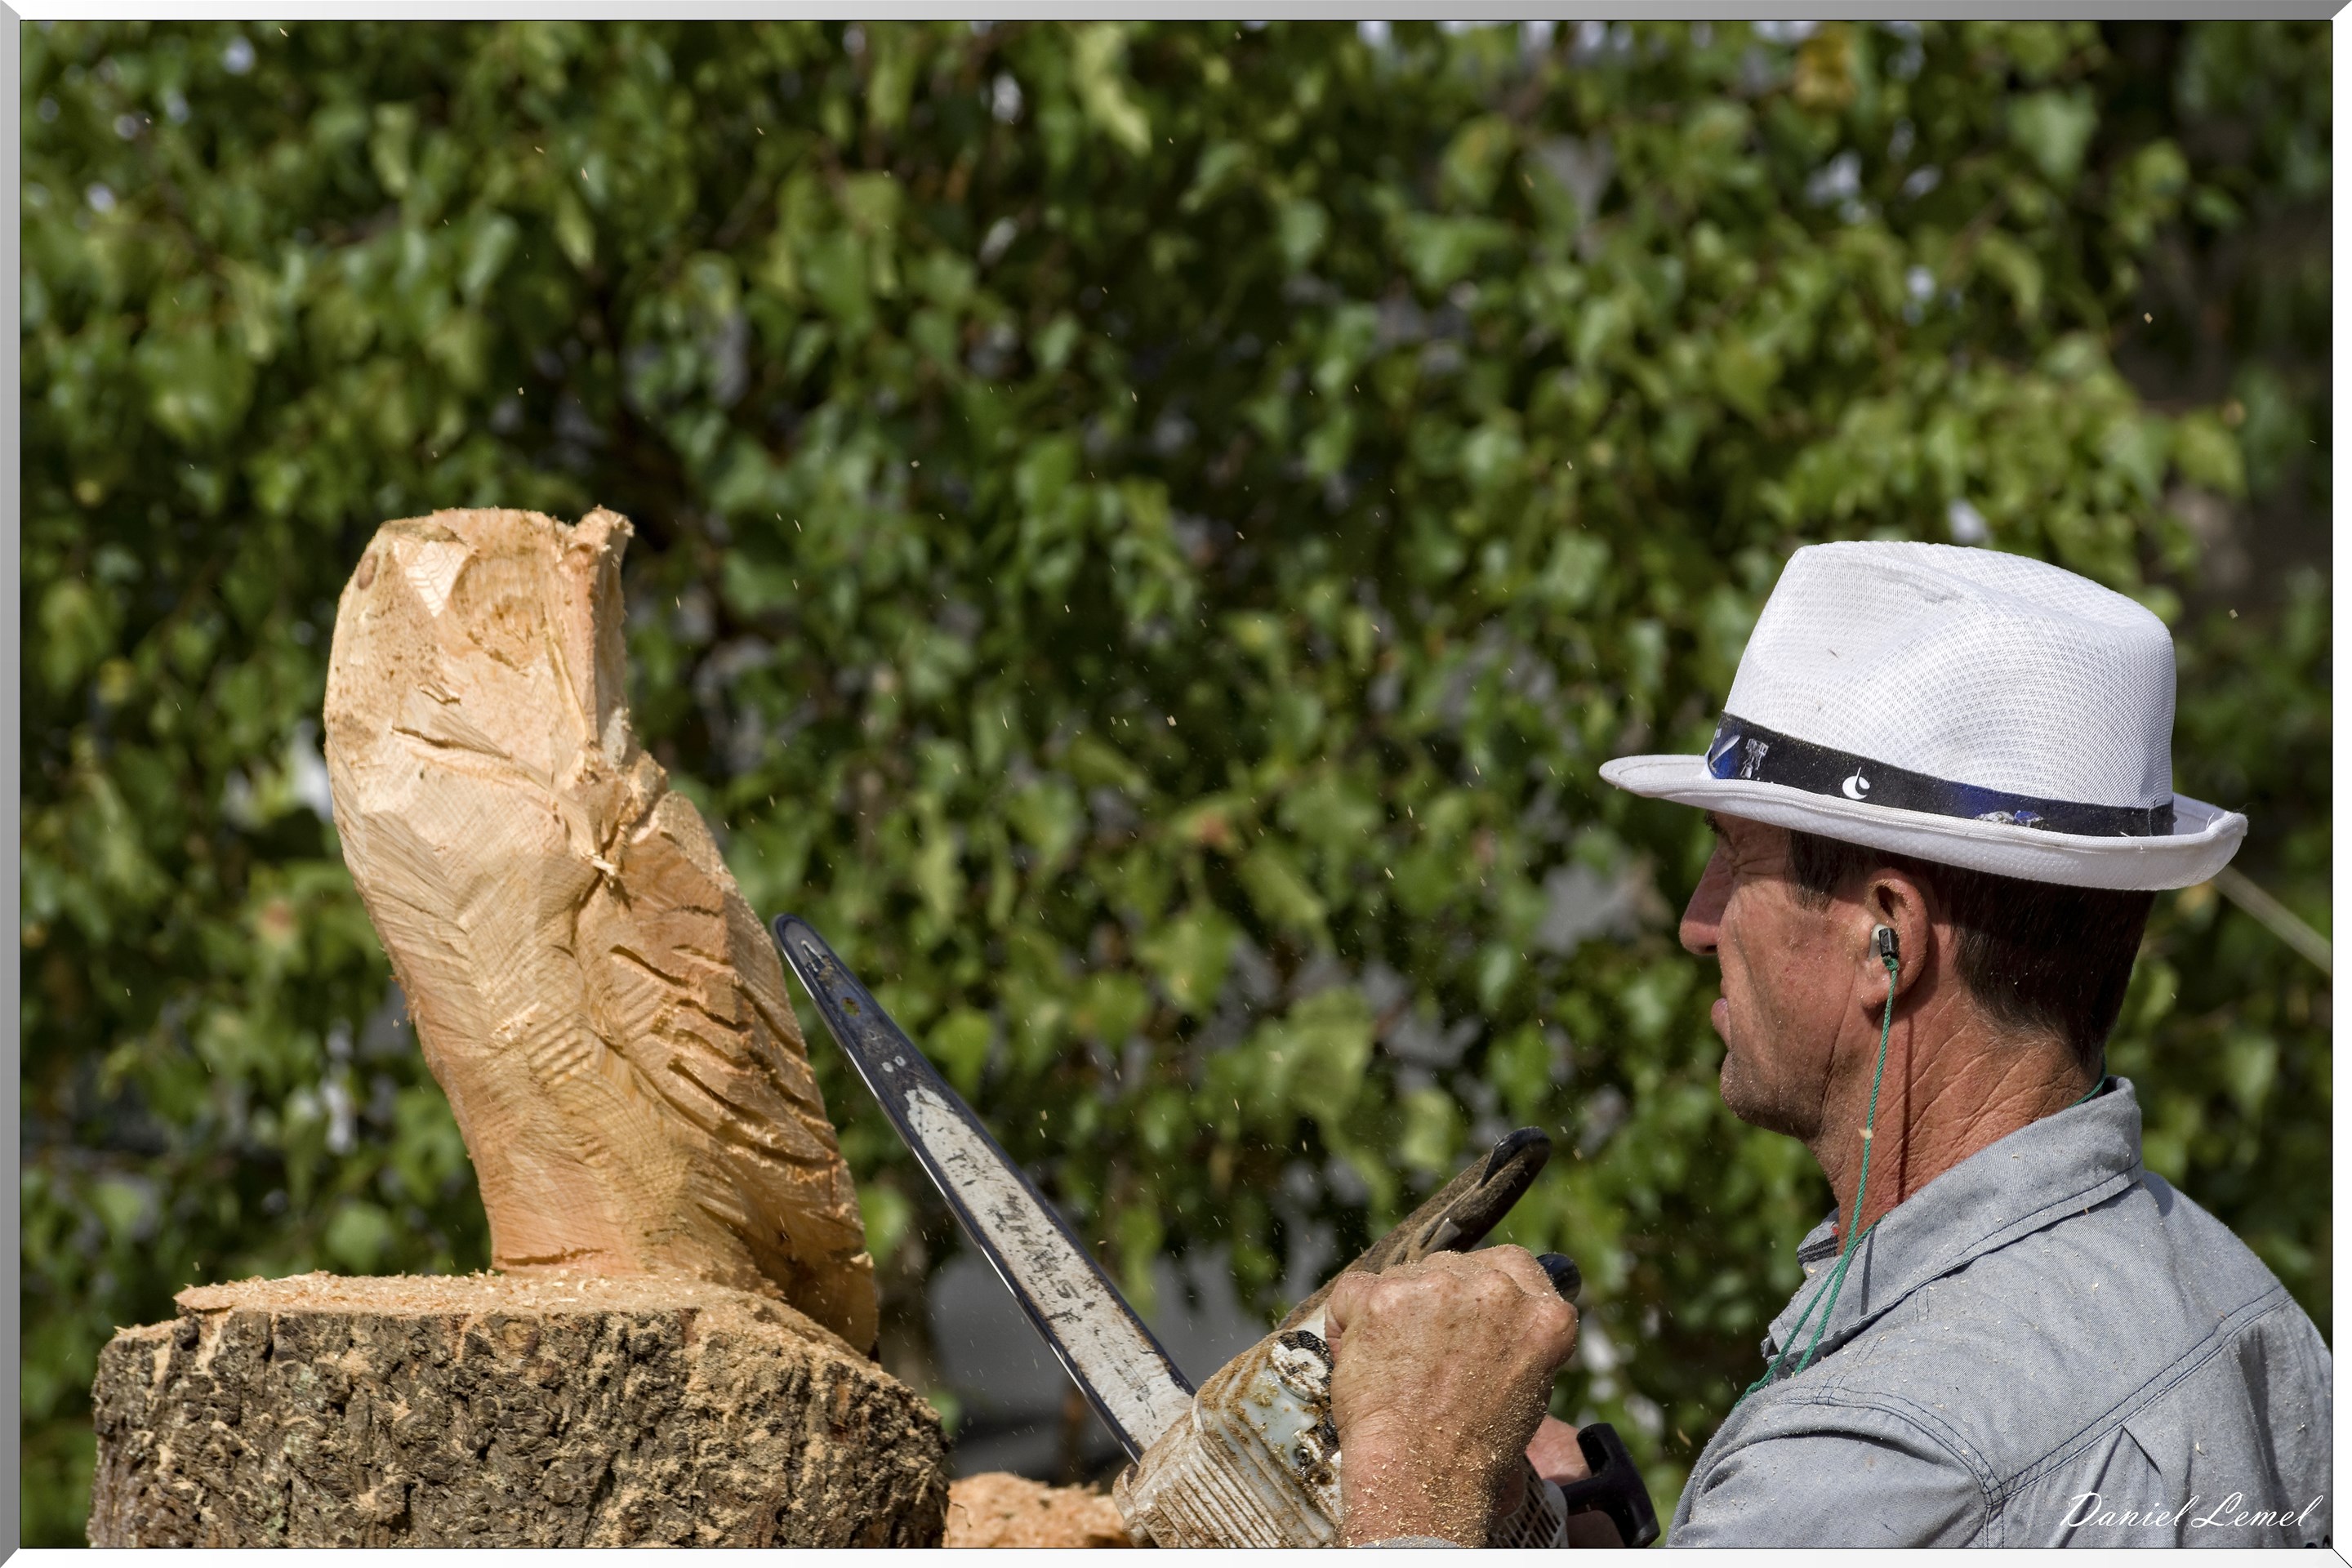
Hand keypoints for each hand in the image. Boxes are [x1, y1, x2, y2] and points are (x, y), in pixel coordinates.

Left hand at [1325, 1246, 1578, 1546]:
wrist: (1422, 1475)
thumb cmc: (1470, 1448)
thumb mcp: (1526, 1387)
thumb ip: (1516, 1334)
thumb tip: (1501, 1309)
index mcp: (1544, 1315)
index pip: (1514, 1267)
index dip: (1484, 1292)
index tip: (1468, 1318)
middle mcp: (1497, 1289)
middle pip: (1455, 1267)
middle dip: (1436, 1302)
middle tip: (1425, 1355)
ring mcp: (1440, 1286)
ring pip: (1406, 1276)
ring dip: (1395, 1311)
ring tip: (1398, 1368)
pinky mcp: (1385, 1294)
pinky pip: (1356, 1291)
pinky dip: (1349, 1323)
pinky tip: (1363, 1362)